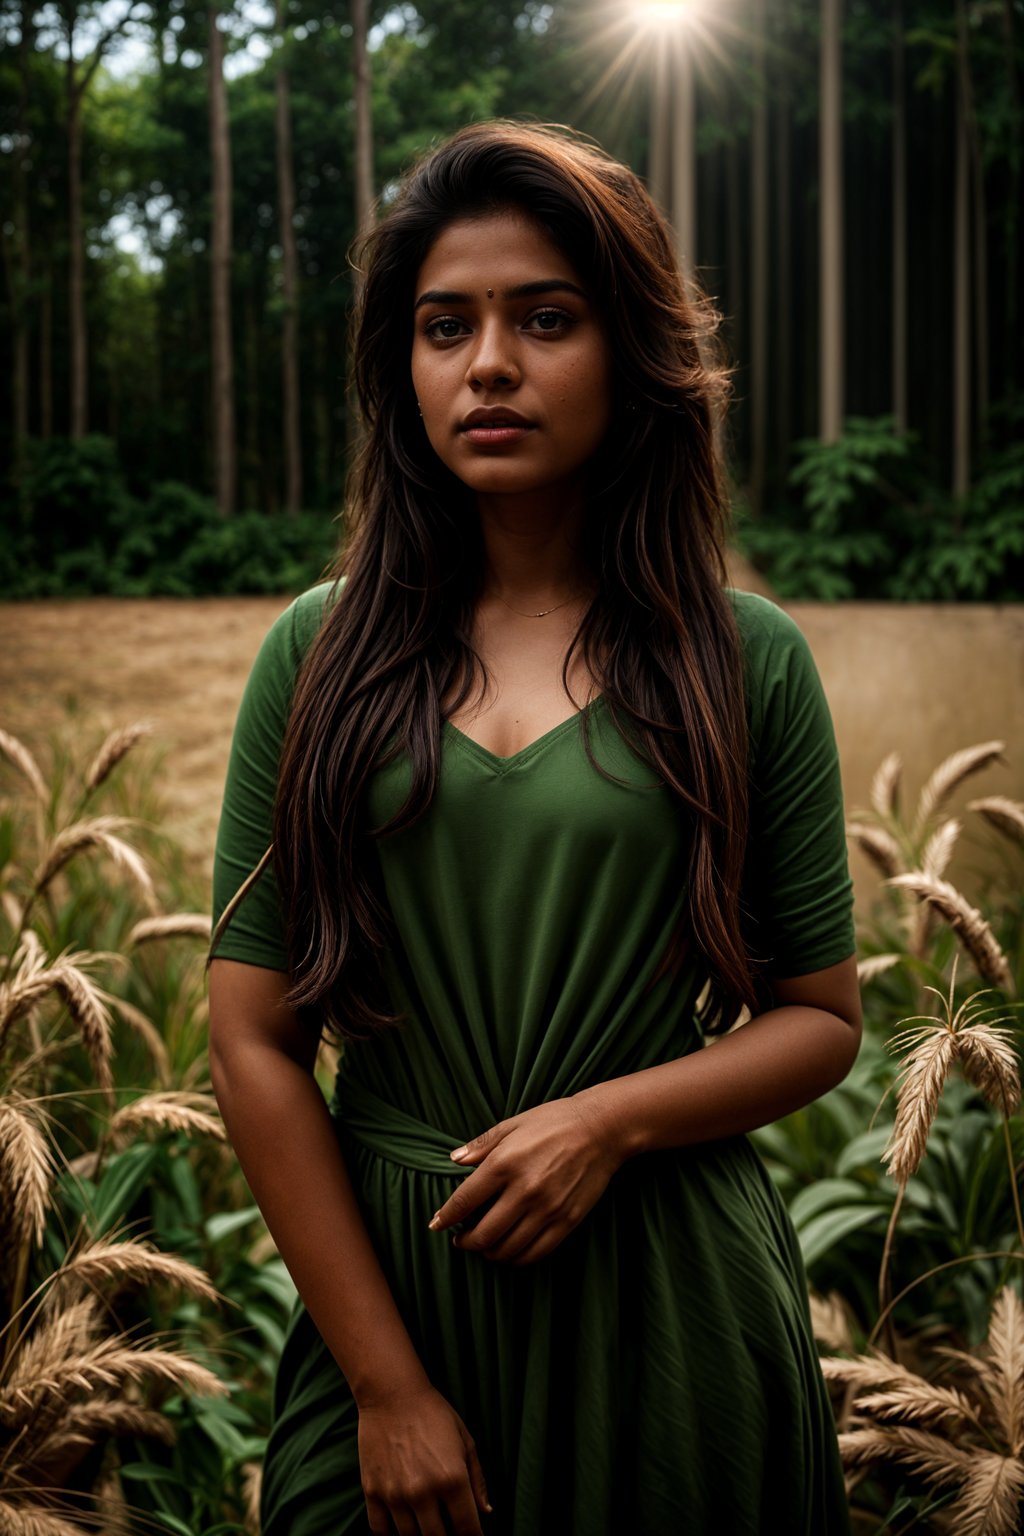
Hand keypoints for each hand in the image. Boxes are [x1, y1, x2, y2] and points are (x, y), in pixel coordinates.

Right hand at [357, 1384, 491, 1535]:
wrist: (391, 1393)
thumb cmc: (433, 1413)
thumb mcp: (465, 1440)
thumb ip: (477, 1480)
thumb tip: (486, 1513)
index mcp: (452, 1478)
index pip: (467, 1528)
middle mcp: (423, 1491)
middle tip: (449, 1531)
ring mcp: (395, 1494)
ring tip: (427, 1527)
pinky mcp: (372, 1492)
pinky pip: (380, 1531)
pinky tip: (402, 1531)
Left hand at [428, 1095, 623, 1265]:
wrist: (601, 1129)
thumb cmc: (554, 1122)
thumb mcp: (513, 1124)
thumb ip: (481, 1145)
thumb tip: (454, 1159)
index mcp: (505, 1163)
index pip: (465, 1201)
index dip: (446, 1217)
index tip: (437, 1225)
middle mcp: (524, 1190)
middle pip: (483, 1235)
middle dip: (466, 1243)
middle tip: (461, 1240)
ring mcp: (547, 1209)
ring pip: (507, 1249)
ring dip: (490, 1253)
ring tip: (485, 1246)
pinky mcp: (567, 1221)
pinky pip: (535, 1253)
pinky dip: (517, 1258)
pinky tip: (511, 1250)